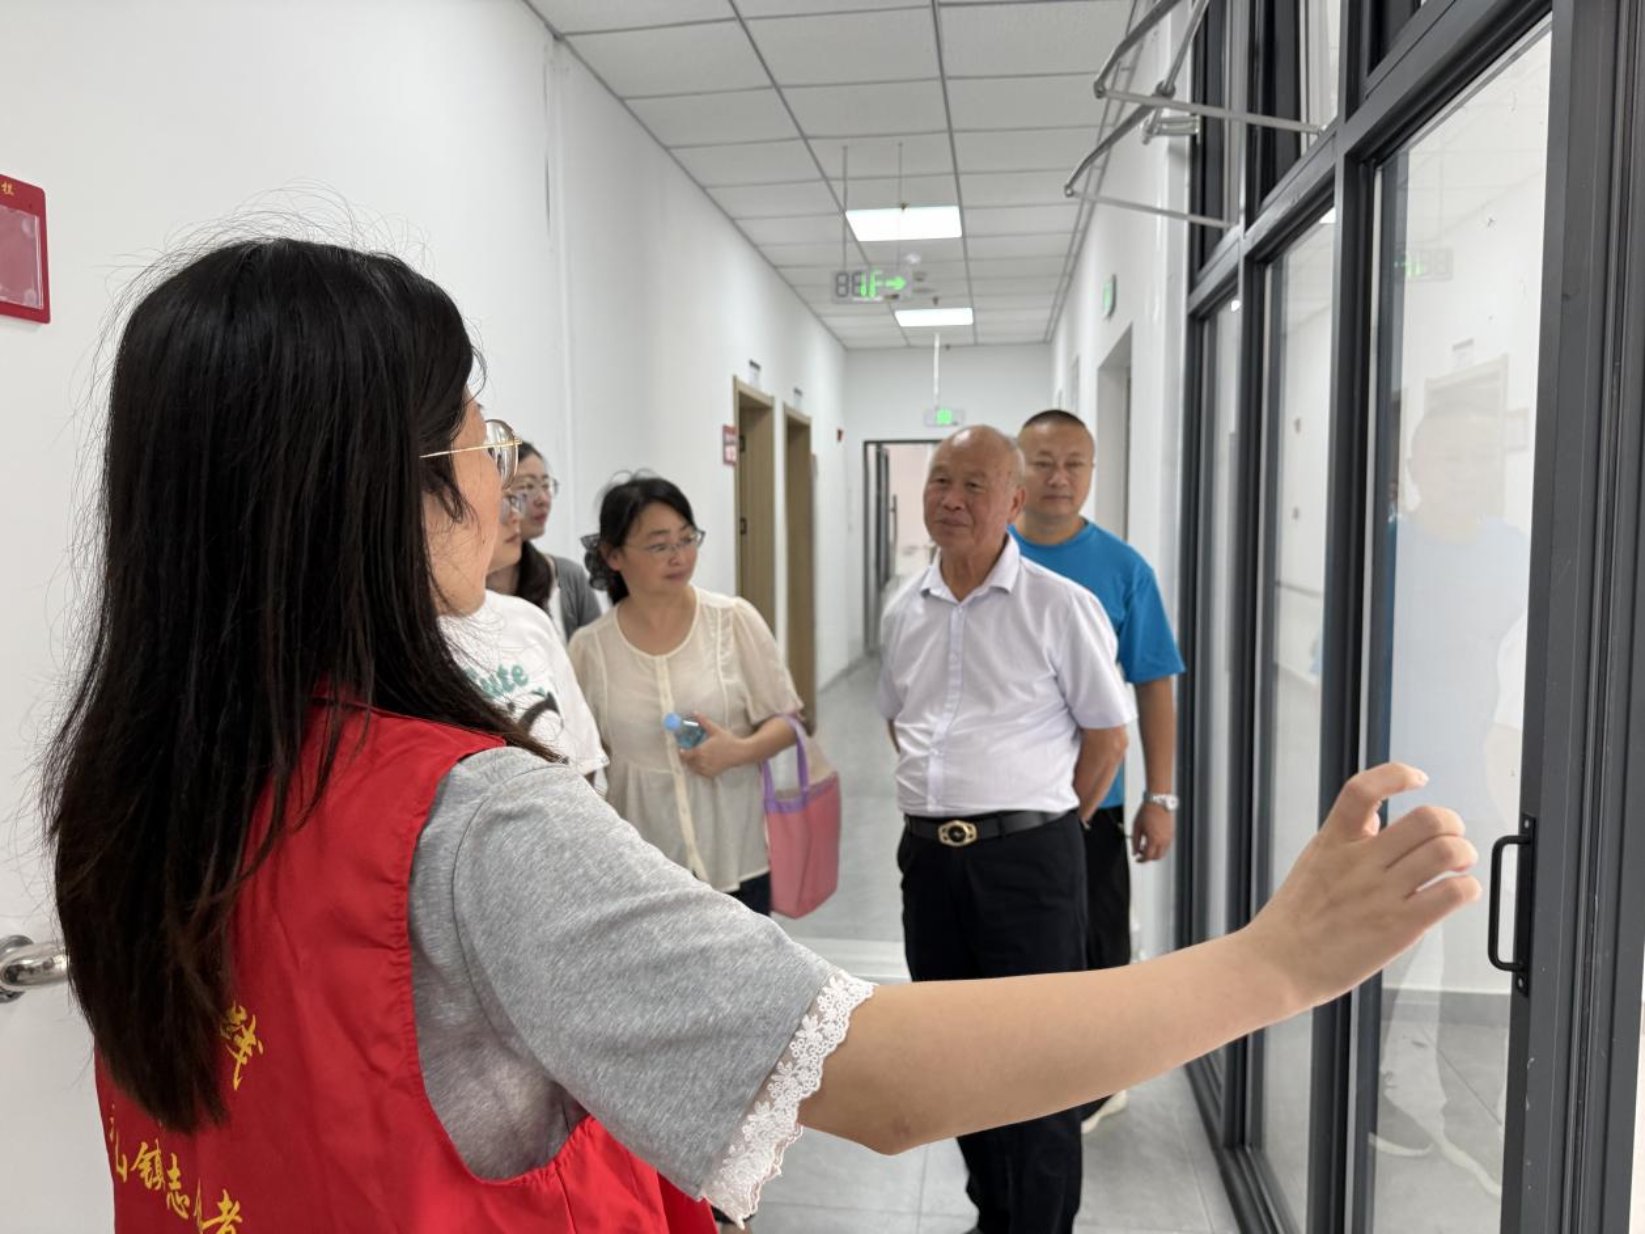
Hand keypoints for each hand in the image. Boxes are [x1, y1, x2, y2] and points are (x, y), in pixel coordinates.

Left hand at [676, 714, 748, 779]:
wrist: (739, 752)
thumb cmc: (727, 740)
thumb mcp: (715, 729)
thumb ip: (703, 721)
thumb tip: (694, 712)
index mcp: (700, 751)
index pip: (685, 755)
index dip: (681, 752)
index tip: (681, 749)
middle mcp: (702, 762)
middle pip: (687, 762)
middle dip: (686, 757)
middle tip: (687, 752)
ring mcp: (706, 769)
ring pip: (693, 768)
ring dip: (691, 764)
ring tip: (694, 757)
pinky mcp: (711, 774)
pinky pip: (700, 773)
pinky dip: (698, 769)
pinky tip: (701, 763)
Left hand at [1132, 802, 1174, 861]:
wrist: (1157, 802)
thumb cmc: (1147, 812)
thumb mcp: (1136, 827)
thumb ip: (1135, 842)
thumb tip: (1134, 852)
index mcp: (1154, 839)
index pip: (1148, 857)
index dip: (1141, 860)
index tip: (1137, 859)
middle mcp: (1163, 840)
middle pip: (1157, 857)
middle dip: (1148, 857)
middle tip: (1140, 852)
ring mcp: (1169, 837)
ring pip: (1163, 852)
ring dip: (1154, 852)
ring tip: (1146, 844)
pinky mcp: (1171, 833)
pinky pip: (1166, 845)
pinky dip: (1160, 847)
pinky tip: (1152, 840)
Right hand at [1239, 763, 1480, 1012]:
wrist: (1277, 965)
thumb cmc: (1293, 922)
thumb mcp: (1313, 863)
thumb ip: (1346, 839)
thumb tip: (1378, 820)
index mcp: (1333, 842)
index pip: (1364, 790)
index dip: (1397, 775)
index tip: (1416, 779)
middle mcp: (1360, 862)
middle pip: (1426, 818)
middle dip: (1450, 824)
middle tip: (1450, 837)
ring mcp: (1381, 893)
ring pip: (1446, 851)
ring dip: (1464, 853)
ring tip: (1459, 865)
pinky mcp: (1400, 926)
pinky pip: (1452, 894)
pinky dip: (1467, 888)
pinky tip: (1458, 893)